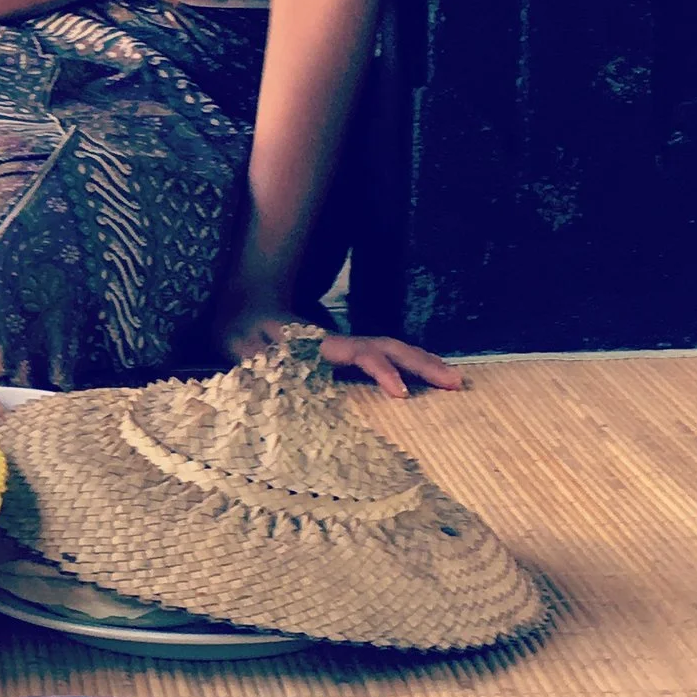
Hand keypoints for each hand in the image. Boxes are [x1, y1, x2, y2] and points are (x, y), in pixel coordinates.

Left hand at [216, 302, 464, 397]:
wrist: (241, 302)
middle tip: (456, 385)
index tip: (401, 395)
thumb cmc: (240, 325)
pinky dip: (408, 364)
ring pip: (391, 348)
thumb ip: (257, 358)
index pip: (361, 353)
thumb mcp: (240, 342)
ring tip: (454, 381)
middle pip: (389, 346)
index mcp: (318, 342)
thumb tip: (273, 373)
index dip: (382, 371)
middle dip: (423, 364)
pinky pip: (382, 356)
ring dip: (423, 363)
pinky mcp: (342, 351)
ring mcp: (343, 344)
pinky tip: (424, 377)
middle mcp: (338, 341)